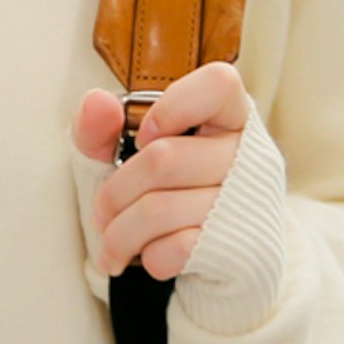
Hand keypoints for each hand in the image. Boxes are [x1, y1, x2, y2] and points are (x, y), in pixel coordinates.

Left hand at [71, 59, 249, 280]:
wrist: (213, 259)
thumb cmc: (168, 192)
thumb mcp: (130, 154)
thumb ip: (105, 127)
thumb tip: (96, 102)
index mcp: (229, 117)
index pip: (219, 85)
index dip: (174, 106)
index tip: (143, 136)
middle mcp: (247, 155)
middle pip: (164, 158)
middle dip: (116, 192)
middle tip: (101, 212)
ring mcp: (246, 202)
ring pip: (160, 209)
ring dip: (120, 233)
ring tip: (111, 244)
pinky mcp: (239, 246)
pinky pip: (177, 248)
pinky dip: (148, 256)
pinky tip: (146, 256)